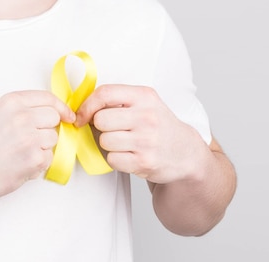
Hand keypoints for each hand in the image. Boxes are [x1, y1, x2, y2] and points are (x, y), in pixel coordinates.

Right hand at [0, 90, 73, 201]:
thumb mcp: (0, 115)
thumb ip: (26, 110)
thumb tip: (57, 113)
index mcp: (12, 101)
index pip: (49, 98)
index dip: (61, 108)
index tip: (68, 116)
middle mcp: (22, 116)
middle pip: (55, 118)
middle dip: (47, 129)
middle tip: (28, 140)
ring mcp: (30, 137)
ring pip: (54, 139)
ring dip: (43, 148)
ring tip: (22, 154)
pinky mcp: (35, 158)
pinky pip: (50, 158)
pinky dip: (39, 164)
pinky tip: (21, 165)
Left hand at [76, 85, 206, 183]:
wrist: (186, 152)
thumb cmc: (160, 127)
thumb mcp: (146, 103)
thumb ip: (119, 100)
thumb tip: (82, 108)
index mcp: (145, 96)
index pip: (105, 93)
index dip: (87, 106)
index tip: (82, 116)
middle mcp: (147, 116)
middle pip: (101, 120)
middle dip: (101, 128)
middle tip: (113, 131)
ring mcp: (146, 140)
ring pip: (104, 141)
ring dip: (109, 145)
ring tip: (124, 144)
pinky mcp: (144, 161)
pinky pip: (112, 159)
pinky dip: (116, 159)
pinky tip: (129, 155)